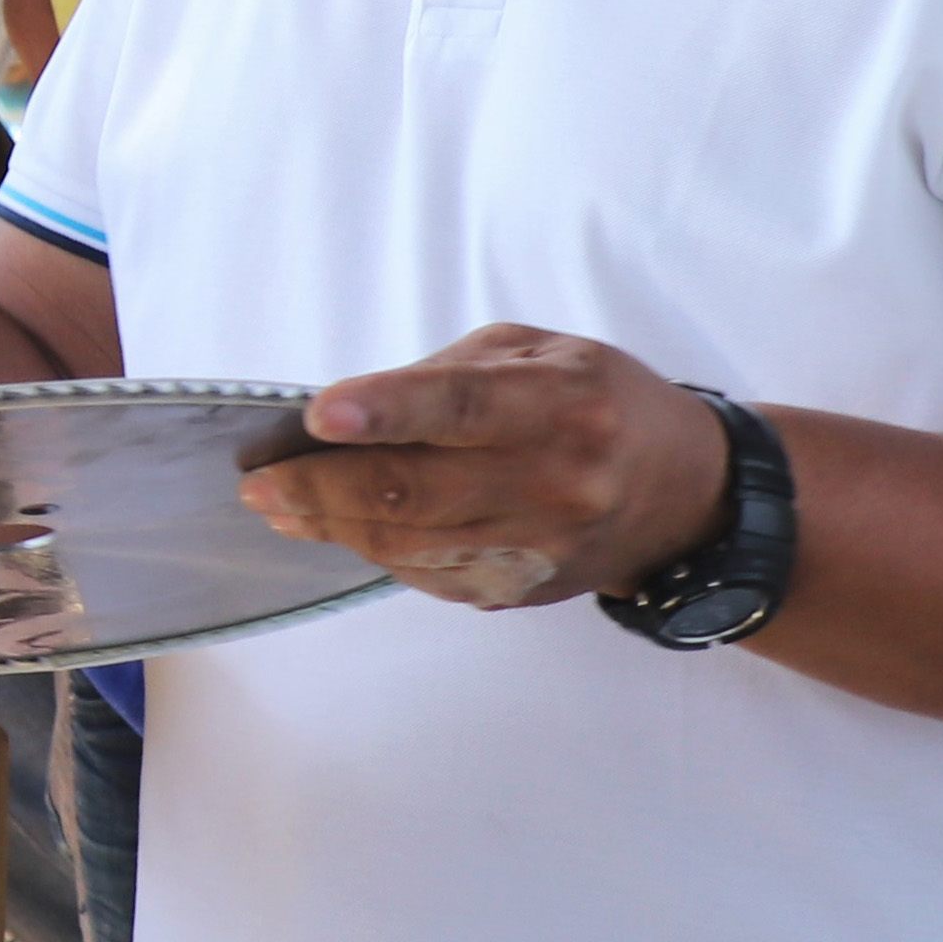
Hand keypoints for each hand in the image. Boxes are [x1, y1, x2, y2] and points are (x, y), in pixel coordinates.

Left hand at [239, 324, 732, 609]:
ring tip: (276, 504)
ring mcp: (537, 546)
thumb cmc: (599, 404)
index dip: (386, 411)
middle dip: (320, 486)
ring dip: (329, 524)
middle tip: (257, 480)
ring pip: (408, 542)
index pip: (462, 407)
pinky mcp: (519, 589)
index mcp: (561, 403)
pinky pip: (425, 574)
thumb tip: (353, 409)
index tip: (318, 416)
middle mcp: (555, 481)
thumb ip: (451, 373)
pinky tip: (337, 527)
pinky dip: (373, 549)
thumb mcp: (540, 352)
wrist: (685, 497)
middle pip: (415, 490)